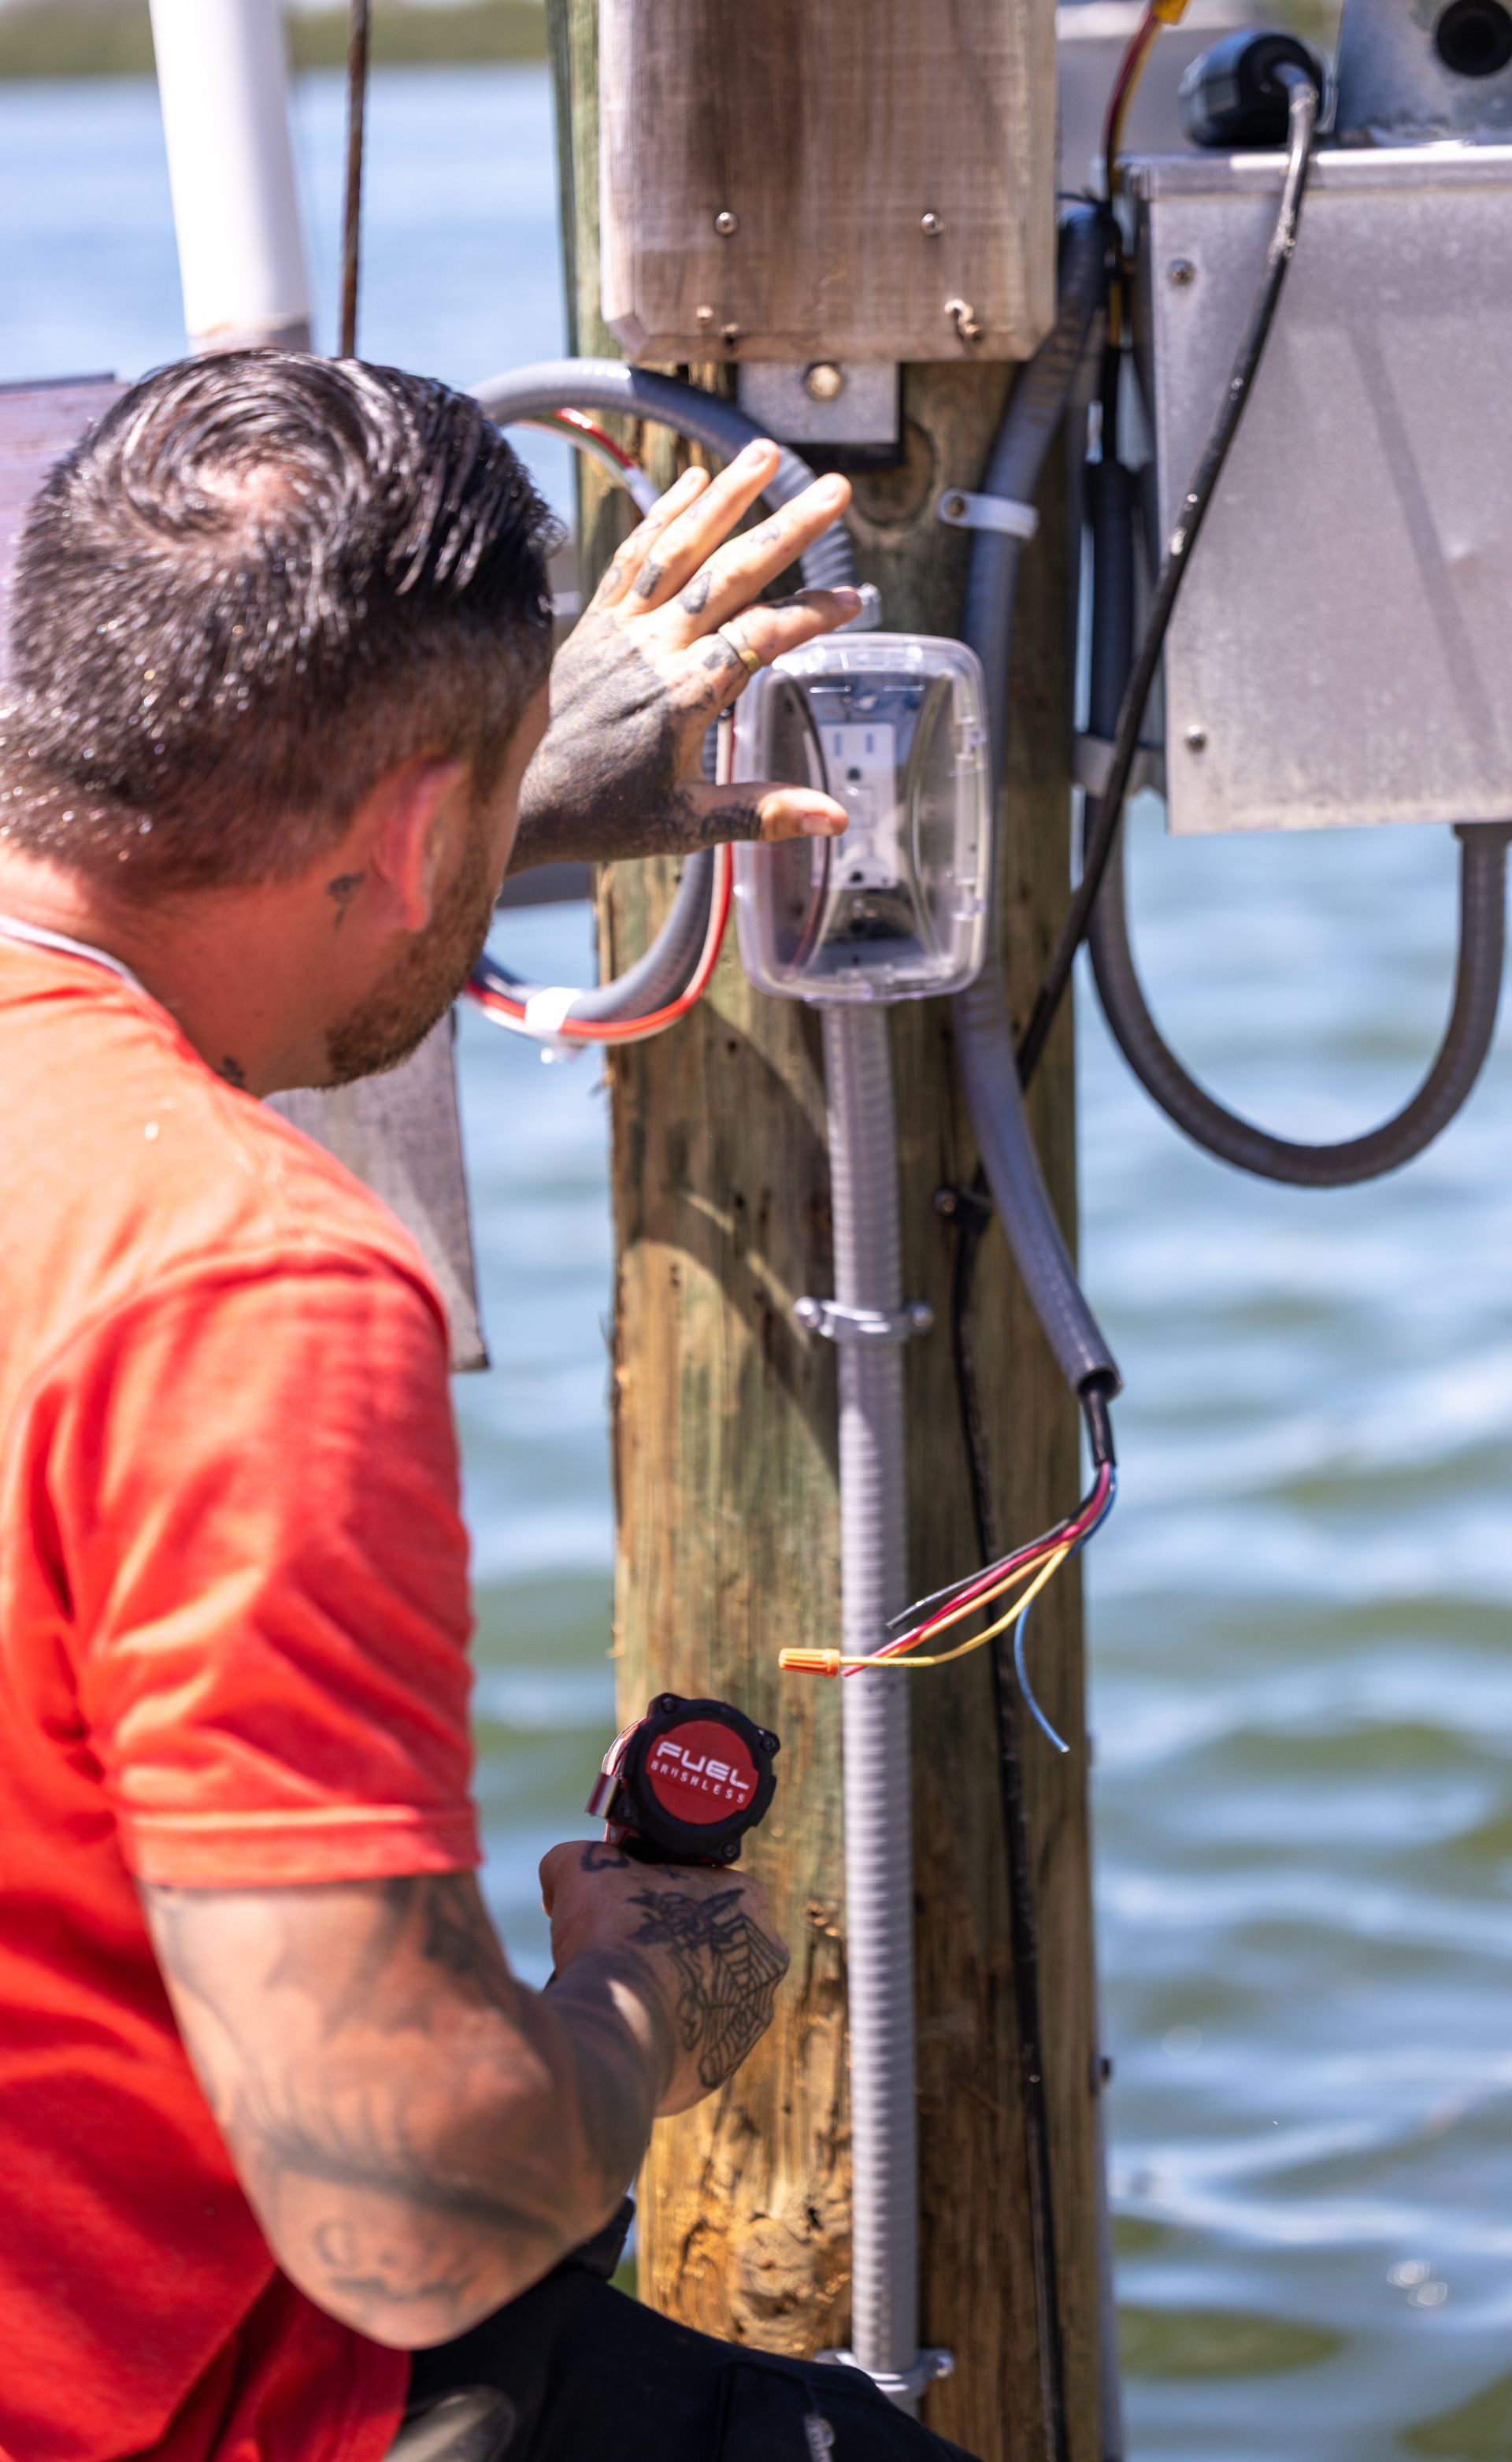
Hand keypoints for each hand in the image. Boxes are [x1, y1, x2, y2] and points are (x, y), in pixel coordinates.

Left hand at [510, 443, 860, 871]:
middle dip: (788, 528)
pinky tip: (693, 479)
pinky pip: (632, 555)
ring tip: (765, 453)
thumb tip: (833, 819)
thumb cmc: (596, 816)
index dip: (811, 614)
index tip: (852, 599)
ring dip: (726, 497)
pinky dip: (663, 513)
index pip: (762, 637)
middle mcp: (652, 649)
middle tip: (836, 489)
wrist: (510, 799)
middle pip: (730, 573)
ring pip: (681, 548)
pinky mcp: (594, 620)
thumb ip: (760, 813)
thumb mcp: (685, 826)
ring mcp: (620, 627)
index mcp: (681, 697)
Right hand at [541, 1841, 789, 2115]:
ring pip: (698, 1998)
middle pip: (704, 1946)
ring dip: (663, 1993)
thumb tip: (558, 1877)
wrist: (614, 2028)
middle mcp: (763, 1966)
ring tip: (620, 1990)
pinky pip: (685, 2047)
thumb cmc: (613, 1937)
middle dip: (665, 1946)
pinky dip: (655, 2037)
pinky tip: (624, 2026)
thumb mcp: (581, 1868)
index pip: (705, 1887)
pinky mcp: (718, 2071)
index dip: (660, 1891)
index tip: (629, 1903)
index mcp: (749, 1905)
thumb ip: (576, 1858)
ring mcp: (746, 2024)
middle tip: (621, 1947)